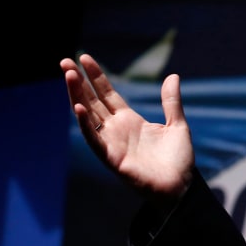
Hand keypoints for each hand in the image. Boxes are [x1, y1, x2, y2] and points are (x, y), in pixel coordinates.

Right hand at [61, 53, 194, 209]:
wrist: (180, 187)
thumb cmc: (177, 160)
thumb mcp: (177, 125)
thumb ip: (171, 102)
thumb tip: (173, 76)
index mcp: (130, 120)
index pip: (107, 94)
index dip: (96, 77)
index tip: (84, 58)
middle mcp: (116, 130)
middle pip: (92, 101)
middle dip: (78, 82)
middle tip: (65, 61)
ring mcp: (111, 143)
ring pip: (88, 116)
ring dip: (77, 96)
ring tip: (69, 76)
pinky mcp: (111, 158)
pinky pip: (95, 139)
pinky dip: (86, 124)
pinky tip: (78, 107)